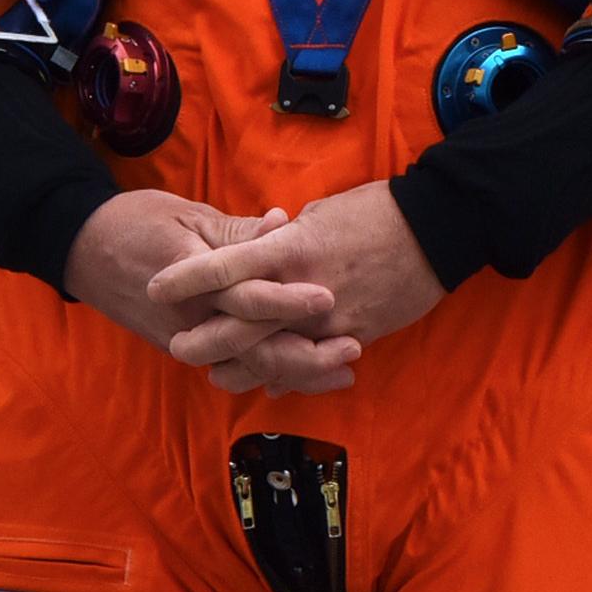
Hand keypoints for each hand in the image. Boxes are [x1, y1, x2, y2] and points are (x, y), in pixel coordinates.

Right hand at [61, 191, 341, 386]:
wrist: (79, 248)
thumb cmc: (135, 222)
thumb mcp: (187, 214)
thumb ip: (237, 231)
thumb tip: (283, 224)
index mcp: (194, 281)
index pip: (247, 298)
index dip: (289, 300)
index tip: (330, 297)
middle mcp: (190, 320)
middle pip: (254, 348)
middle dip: (306, 355)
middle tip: (353, 350)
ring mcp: (184, 340)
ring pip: (246, 367)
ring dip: (295, 373)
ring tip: (340, 372)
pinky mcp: (181, 347)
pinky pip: (231, 367)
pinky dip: (267, 373)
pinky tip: (301, 377)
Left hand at [143, 182, 445, 395]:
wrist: (437, 230)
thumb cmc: (376, 210)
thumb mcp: (320, 214)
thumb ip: (284, 240)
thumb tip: (261, 248)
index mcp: (289, 250)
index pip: (224, 269)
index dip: (185, 280)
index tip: (154, 287)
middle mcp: (302, 291)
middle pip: (239, 328)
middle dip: (203, 341)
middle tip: (177, 346)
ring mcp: (329, 321)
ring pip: (273, 358)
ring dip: (241, 369)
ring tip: (217, 374)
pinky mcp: (356, 336)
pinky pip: (312, 365)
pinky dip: (288, 375)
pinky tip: (270, 382)